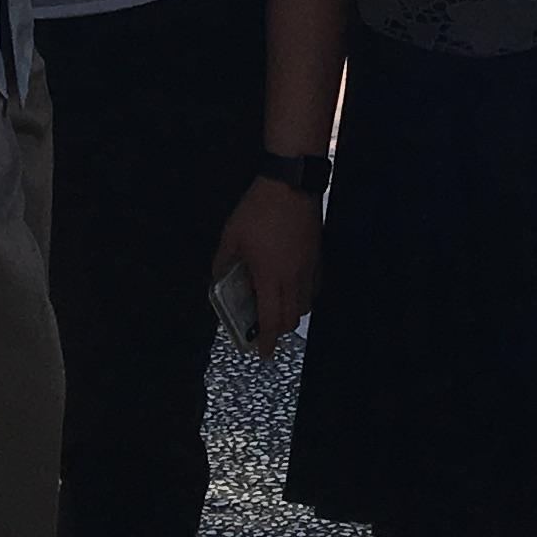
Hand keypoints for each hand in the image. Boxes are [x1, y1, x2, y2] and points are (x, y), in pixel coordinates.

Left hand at [209, 178, 321, 352]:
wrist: (291, 184)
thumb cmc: (258, 210)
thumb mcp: (230, 236)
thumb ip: (223, 262)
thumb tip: (218, 279)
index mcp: (269, 277)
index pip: (272, 320)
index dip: (268, 340)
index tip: (263, 353)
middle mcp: (293, 278)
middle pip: (292, 319)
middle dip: (279, 330)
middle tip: (266, 328)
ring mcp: (309, 267)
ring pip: (305, 305)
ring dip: (291, 313)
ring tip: (277, 306)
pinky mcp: (318, 256)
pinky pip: (314, 287)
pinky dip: (303, 296)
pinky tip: (292, 287)